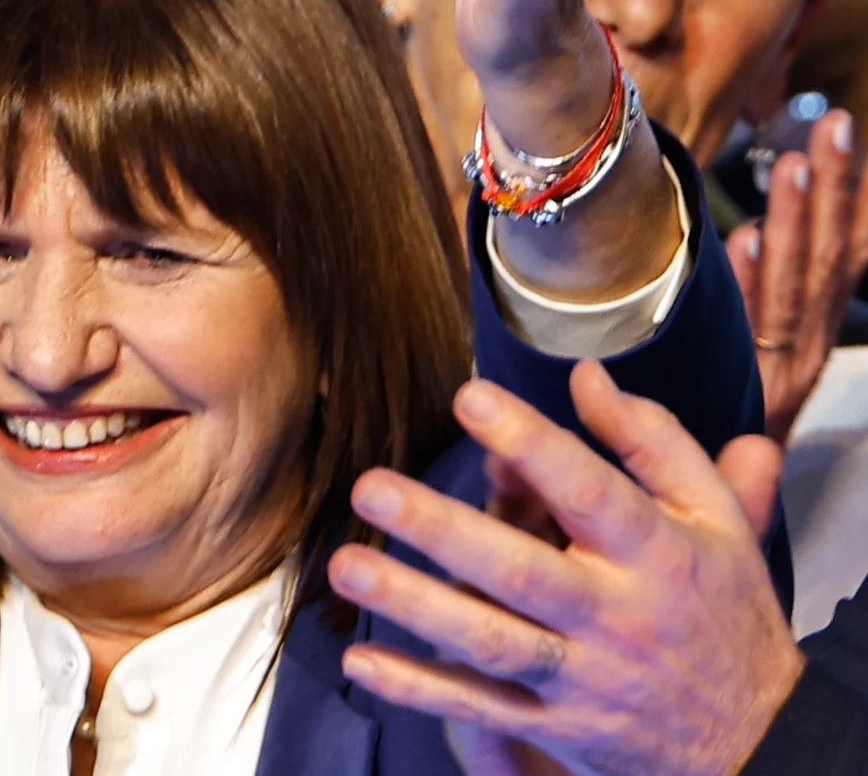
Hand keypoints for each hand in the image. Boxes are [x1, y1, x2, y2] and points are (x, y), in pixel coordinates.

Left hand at [327, 363, 802, 775]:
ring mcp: (584, 677)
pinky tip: (361, 661)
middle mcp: (617, 615)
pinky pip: (482, 710)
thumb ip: (652, 442)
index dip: (533, 445)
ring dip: (415, 607)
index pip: (592, 492)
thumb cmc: (724, 611)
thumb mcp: (716, 520)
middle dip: (445, 531)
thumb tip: (586, 376)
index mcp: (656, 553)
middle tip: (371, 489)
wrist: (769, 741)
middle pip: (523, 571)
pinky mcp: (559, 727)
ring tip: (346, 569)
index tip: (470, 398)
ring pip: (492, 641)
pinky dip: (420, 690)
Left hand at [727, 109, 867, 441]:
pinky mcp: (752, 399)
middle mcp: (804, 354)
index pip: (838, 258)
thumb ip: (752, 299)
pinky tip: (749, 244)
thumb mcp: (746, 355)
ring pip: (796, 289)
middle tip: (831, 126)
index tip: (839, 142)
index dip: (845, 201)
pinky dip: (753, 287)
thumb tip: (748, 236)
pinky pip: (752, 335)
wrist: (714, 521)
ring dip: (798, 223)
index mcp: (809, 340)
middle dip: (833, 191)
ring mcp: (781, 376)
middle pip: (827, 261)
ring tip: (793, 165)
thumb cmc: (720, 430)